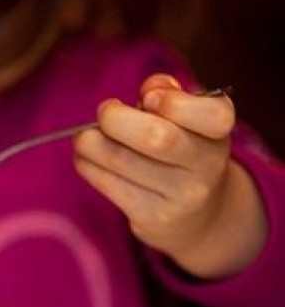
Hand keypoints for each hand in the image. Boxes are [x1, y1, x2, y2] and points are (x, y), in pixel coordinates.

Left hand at [74, 74, 265, 277]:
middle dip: (116, 119)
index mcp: (219, 134)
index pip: (212, 115)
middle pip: (156, 138)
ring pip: (121, 160)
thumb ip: (169, 94)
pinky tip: (88, 157)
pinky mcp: (152, 218)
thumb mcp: (186, 120)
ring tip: (86, 136)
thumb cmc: (181, 151)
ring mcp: (181, 197)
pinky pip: (107, 184)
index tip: (148, 98)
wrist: (197, 216)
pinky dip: (87, 164)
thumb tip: (151, 87)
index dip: (174, 102)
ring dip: (90, 142)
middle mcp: (207, 167)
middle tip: (104, 112)